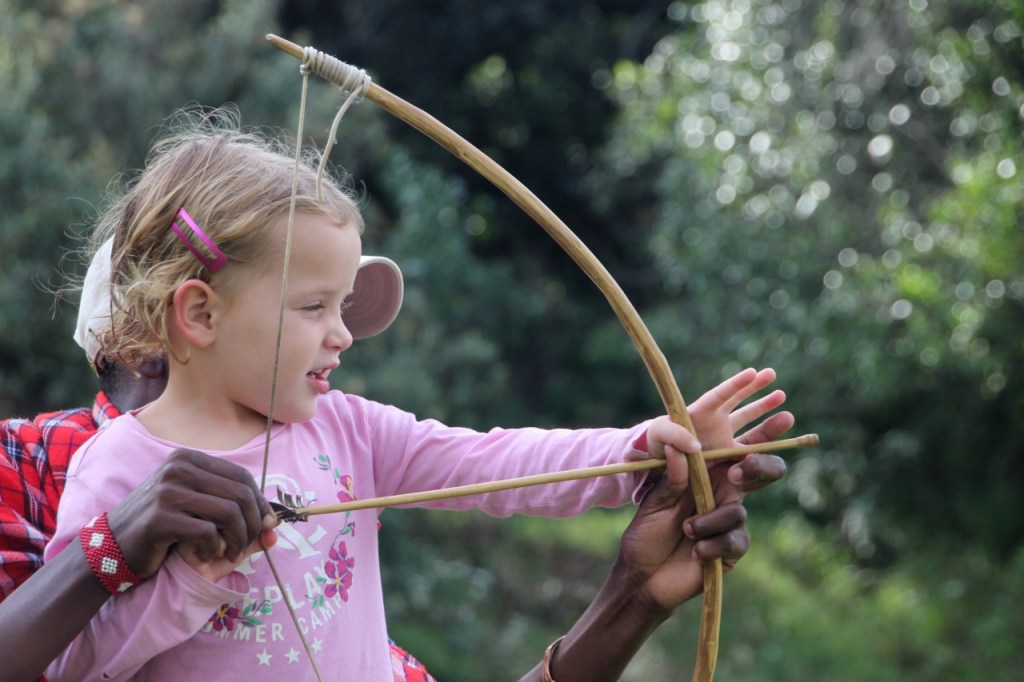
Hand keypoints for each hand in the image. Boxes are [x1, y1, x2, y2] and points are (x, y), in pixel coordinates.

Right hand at [105, 448, 278, 578]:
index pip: (242, 476)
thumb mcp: (196, 508)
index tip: (265, 526)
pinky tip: (208, 554)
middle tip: (250, 546)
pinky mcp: (160, 518)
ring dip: (238, 539)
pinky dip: (215, 547)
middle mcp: (179, 467)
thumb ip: (232, 510)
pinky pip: (208, 532)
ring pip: (229, 512)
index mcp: (188, 458)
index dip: (260, 502)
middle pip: (240, 494)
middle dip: (253, 524)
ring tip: (232, 554)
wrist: (112, 547)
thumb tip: (275, 523)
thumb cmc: (161, 527)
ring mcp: (168, 490)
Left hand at [620, 422, 788, 611]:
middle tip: (736, 475)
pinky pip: (735, 540)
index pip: (735, 456)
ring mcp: (729, 523)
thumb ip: (672, 477)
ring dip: (709, 521)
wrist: (642, 574)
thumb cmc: (646, 533)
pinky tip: (696, 552)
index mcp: (706, 478)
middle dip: (760, 468)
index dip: (747, 450)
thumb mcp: (656, 502)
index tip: (733, 461)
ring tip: (686, 530)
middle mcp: (722, 496)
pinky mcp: (731, 550)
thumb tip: (677, 447)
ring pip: (737, 512)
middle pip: (760, 475)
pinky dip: (713, 545)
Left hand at [643, 368, 789, 463]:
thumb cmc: (656, 440)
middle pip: (738, 400)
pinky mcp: (728, 454)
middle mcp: (714, 421)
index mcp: (699, 412)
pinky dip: (764, 441)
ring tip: (781, 394)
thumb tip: (695, 445)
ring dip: (764, 407)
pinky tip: (779, 435)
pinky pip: (749, 448)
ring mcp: (723, 437)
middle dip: (754, 386)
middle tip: (771, 373)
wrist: (659, 461)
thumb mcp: (659, 433)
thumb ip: (673, 434)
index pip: (719, 396)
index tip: (752, 372)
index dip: (734, 384)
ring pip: (749, 419)